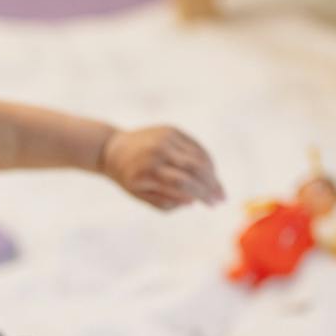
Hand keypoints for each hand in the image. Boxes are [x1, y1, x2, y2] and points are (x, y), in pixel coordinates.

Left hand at [101, 126, 224, 210]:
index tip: (213, 205)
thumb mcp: (141, 195)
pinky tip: (211, 172)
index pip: (183, 184)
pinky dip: (206, 159)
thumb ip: (165, 201)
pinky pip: (195, 145)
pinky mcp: (172, 130)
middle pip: (194, 168)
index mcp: (149, 171)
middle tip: (222, 198)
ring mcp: (166, 138)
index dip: (201, 194)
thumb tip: (192, 201)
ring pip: (198, 156)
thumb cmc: (129, 178)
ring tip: (218, 188)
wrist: (113, 149)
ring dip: (212, 173)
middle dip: (212, 184)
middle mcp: (159, 152)